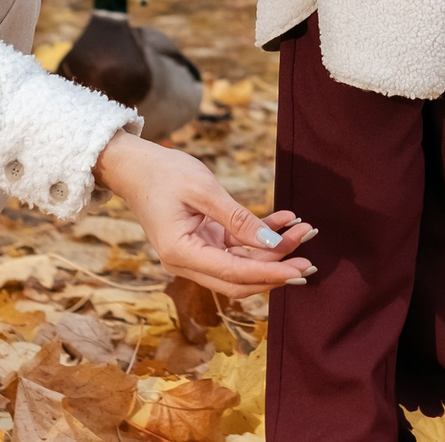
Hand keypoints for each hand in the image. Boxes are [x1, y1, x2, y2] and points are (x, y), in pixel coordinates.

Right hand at [93, 132, 317, 298]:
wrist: (134, 166)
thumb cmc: (163, 173)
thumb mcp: (203, 189)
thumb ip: (238, 218)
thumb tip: (271, 242)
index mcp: (181, 253)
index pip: (233, 273)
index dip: (269, 273)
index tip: (299, 269)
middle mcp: (187, 262)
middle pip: (239, 279)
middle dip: (276, 270)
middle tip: (309, 261)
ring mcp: (195, 254)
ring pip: (241, 264)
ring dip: (272, 252)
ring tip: (303, 232)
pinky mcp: (202, 243)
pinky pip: (236, 247)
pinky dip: (260, 237)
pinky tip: (285, 221)